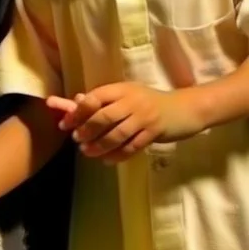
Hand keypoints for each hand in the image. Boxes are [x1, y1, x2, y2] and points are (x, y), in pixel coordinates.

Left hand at [48, 83, 200, 161]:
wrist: (185, 108)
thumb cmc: (150, 100)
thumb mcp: (127, 94)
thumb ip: (104, 99)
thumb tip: (77, 101)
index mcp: (121, 89)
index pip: (94, 98)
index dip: (77, 111)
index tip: (65, 123)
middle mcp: (132, 101)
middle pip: (103, 117)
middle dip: (86, 130)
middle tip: (76, 139)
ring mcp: (144, 117)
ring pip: (117, 134)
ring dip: (99, 145)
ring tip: (87, 152)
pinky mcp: (155, 133)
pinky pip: (133, 146)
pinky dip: (118, 155)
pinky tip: (107, 160)